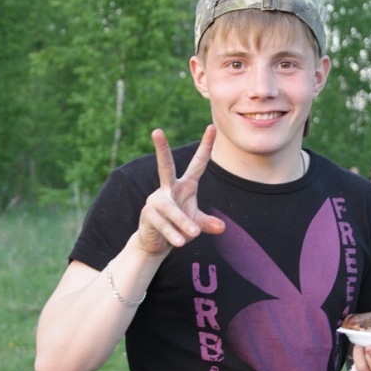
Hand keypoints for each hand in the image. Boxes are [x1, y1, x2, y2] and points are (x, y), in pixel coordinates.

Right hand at [137, 125, 225, 255]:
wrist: (156, 242)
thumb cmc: (179, 227)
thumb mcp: (196, 224)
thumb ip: (208, 223)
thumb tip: (221, 227)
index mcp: (184, 185)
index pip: (198, 163)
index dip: (206, 146)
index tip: (211, 127)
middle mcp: (168, 188)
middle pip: (165, 165)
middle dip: (161, 148)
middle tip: (156, 130)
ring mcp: (156, 200)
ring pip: (171, 209)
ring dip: (183, 222)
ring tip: (193, 234)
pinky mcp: (148, 215)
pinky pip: (163, 224)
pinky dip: (172, 233)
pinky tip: (179, 242)